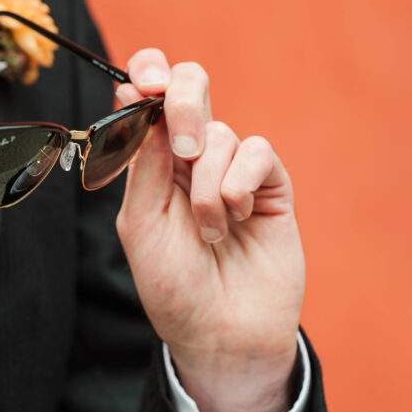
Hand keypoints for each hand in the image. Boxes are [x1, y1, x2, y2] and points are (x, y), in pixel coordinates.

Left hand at [115, 49, 304, 411]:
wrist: (221, 336)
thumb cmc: (173, 287)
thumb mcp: (141, 228)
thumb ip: (144, 168)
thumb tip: (149, 109)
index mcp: (151, 163)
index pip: (147, 96)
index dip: (146, 75)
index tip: (143, 85)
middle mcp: (190, 159)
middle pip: (190, 87)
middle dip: (184, 102)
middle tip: (184, 148)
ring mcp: (232, 170)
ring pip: (221, 133)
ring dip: (208, 184)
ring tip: (209, 231)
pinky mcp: (270, 186)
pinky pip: (257, 152)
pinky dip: (240, 181)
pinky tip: (235, 216)